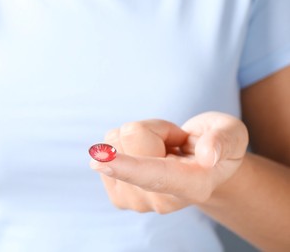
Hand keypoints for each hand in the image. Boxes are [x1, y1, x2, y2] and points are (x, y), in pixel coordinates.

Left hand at [89, 112, 248, 213]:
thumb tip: (207, 155)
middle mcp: (162, 201)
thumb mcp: (232, 134)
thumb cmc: (216, 144)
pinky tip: (146, 157)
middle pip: (131, 138)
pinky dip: (125, 146)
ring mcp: (137, 202)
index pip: (155, 176)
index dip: (127, 166)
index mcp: (193, 186)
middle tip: (175, 142)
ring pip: (115, 140)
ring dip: (139, 136)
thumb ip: (223, 140)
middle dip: (153, 128)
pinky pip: (106, 150)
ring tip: (163, 149)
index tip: (98, 160)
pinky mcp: (119, 196)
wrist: (200, 166)